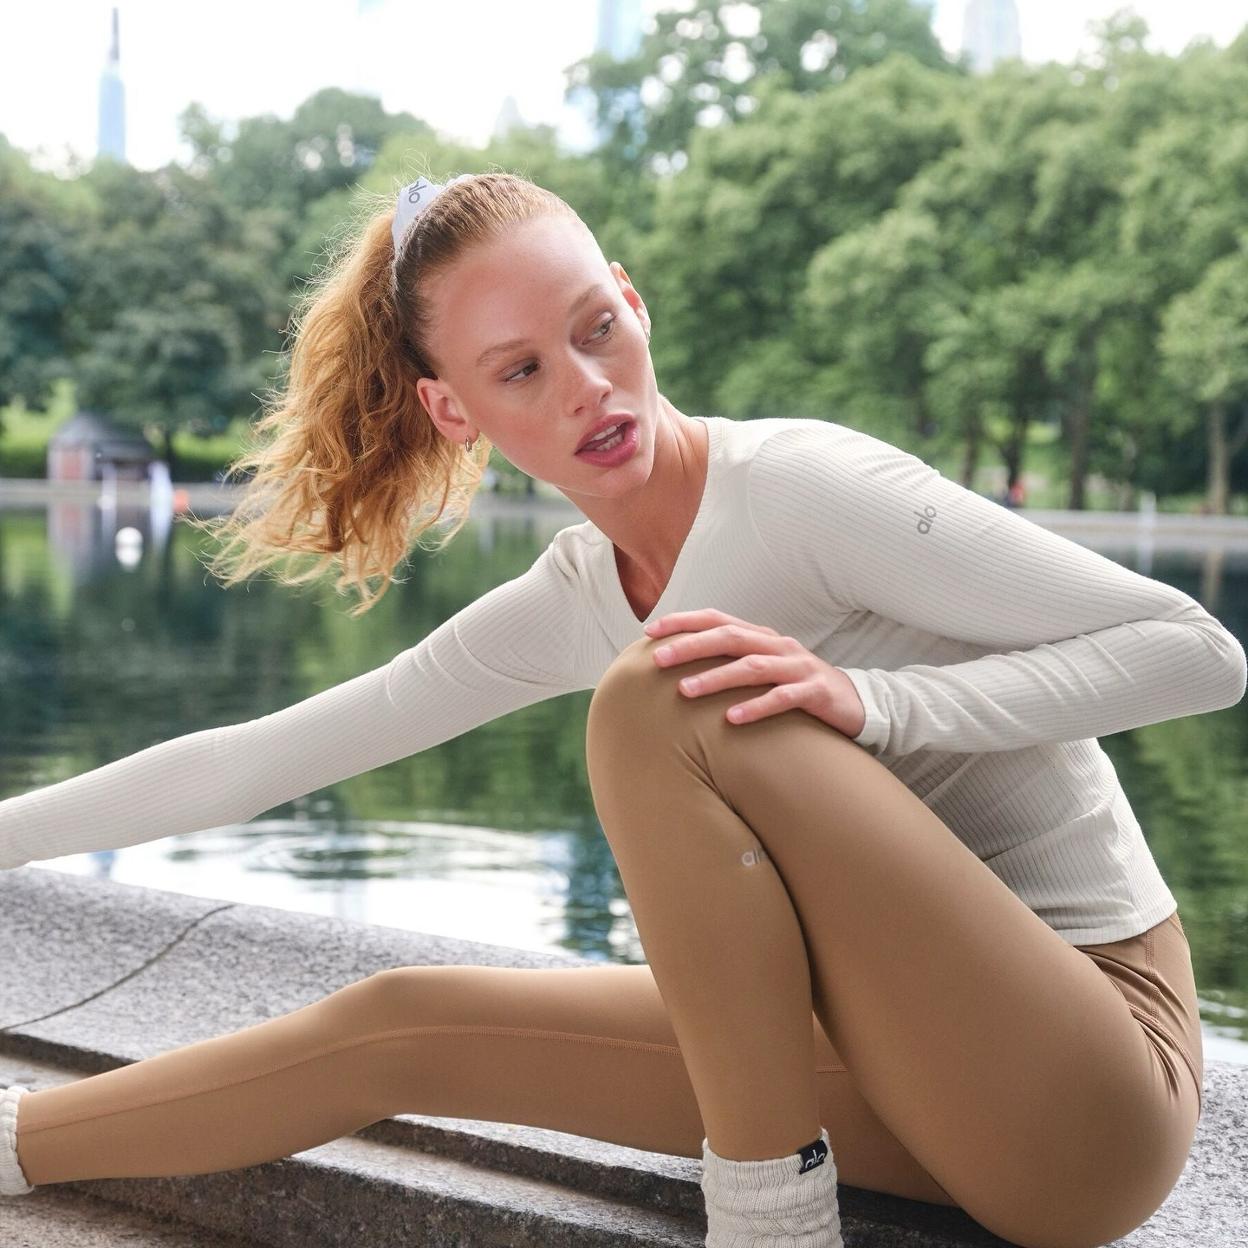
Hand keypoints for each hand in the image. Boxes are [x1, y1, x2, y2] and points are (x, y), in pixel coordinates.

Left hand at [644, 609, 866, 738]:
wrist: (855, 703)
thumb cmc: (796, 686)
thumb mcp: (763, 668)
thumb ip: (730, 661)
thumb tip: (679, 665)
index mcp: (761, 637)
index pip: (718, 620)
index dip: (684, 622)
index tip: (650, 630)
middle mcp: (777, 646)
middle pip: (730, 638)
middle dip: (692, 646)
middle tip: (659, 659)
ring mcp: (798, 668)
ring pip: (752, 668)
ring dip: (716, 678)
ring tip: (685, 691)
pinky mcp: (815, 693)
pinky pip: (783, 699)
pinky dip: (756, 707)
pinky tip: (732, 719)